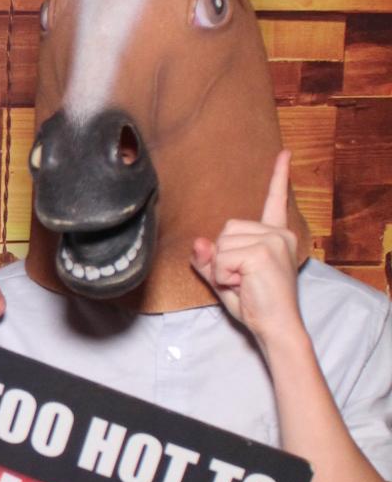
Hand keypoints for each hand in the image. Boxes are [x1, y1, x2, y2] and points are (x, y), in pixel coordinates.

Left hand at [191, 149, 303, 348]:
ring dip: (221, 269)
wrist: (276, 327)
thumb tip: (198, 242)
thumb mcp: (225, 279)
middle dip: (222, 258)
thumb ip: (210, 260)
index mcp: (274, 235)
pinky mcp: (263, 251)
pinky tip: (242, 285)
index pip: (275, 200)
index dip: (278, 176)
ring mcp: (272, 240)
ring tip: (242, 283)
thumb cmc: (255, 305)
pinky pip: (222, 258)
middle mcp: (277, 233)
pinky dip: (223, 276)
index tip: (284, 153)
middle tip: (241, 280)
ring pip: (221, 244)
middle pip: (226, 229)